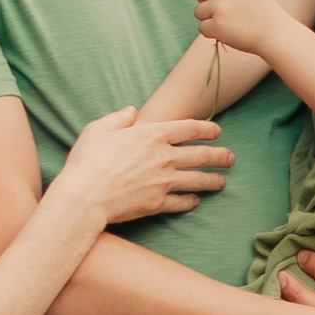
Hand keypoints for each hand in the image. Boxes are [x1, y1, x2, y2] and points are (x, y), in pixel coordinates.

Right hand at [51, 106, 232, 232]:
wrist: (84, 197)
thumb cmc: (87, 161)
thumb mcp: (98, 129)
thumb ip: (119, 118)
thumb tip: (132, 111)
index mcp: (152, 135)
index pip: (190, 128)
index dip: (208, 129)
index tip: (218, 132)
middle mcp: (164, 157)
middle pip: (202, 155)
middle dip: (220, 155)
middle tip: (230, 158)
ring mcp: (164, 182)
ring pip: (198, 180)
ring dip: (214, 180)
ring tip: (222, 181)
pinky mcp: (158, 203)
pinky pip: (182, 202)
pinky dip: (191, 201)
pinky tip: (196, 200)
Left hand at [186, 0, 279, 61]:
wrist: (275, 33)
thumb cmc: (260, 9)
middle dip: (208, 3)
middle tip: (229, 11)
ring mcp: (220, 7)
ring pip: (198, 12)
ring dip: (209, 18)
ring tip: (231, 21)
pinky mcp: (217, 26)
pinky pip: (202, 28)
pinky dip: (212, 32)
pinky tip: (229, 31)